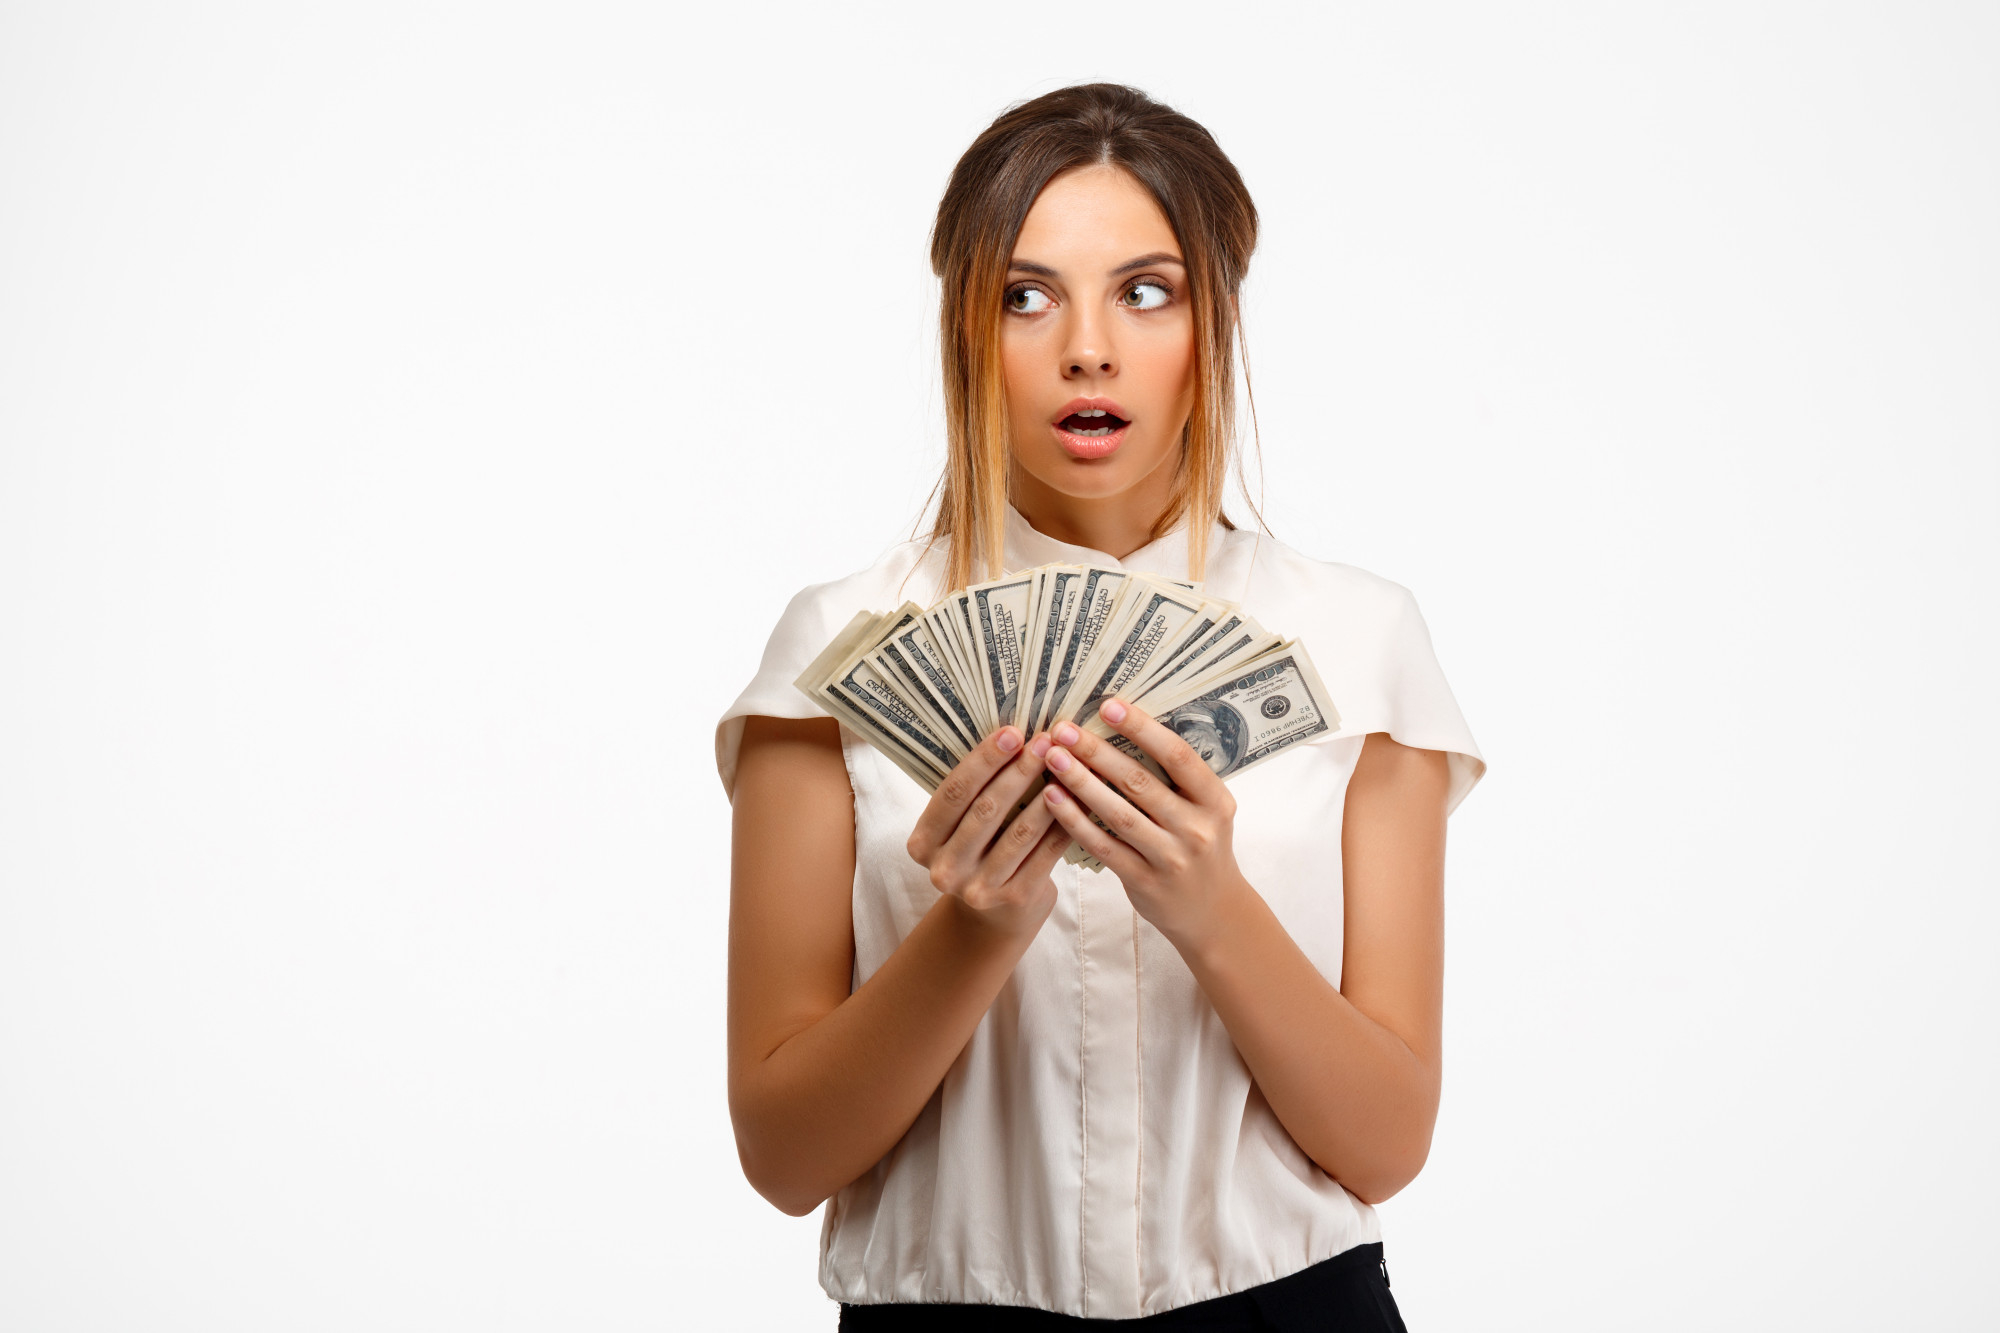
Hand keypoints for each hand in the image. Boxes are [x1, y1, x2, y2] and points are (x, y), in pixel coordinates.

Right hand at [906, 726, 1070, 938]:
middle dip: (1019, 771)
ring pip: (1020, 831)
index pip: (953, 792)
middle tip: (1046, 741)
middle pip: (986, 809)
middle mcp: (945, 869)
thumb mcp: (960, 827)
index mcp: (923, 843)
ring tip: (1068, 764)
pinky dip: (1065, 823)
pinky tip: (1080, 799)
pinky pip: (1046, 853)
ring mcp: (979, 889)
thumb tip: (1015, 735)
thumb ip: (975, 792)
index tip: (1012, 732)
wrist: (991, 916)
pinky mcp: (1014, 899)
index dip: (984, 760)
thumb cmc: (978, 852)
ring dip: (1048, 793)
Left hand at [1039, 698, 1250, 947]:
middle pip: (1140, 783)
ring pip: (1117, 814)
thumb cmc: (1200, 846)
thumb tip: (1124, 727)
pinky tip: (1052, 798)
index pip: (1178, 756)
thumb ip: (1177, 778)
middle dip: (1096, 752)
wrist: (1212, 911)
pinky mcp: (1144, 882)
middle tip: (1062, 729)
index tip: (1108, 706)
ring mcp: (1171, 858)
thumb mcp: (1206, 810)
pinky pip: (1103, 845)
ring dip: (1080, 782)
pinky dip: (1074, 820)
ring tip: (1051, 757)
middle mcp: (1197, 829)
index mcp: (1215, 800)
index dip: (1142, 728)